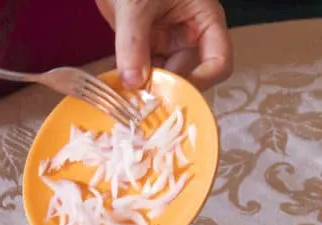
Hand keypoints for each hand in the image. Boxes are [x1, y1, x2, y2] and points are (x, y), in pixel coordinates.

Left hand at [95, 0, 232, 90]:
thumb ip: (133, 42)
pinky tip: (119, 88)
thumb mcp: (137, 4)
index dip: (203, 81)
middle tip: (142, 102)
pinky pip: (143, 73)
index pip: (218, 61)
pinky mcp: (146, 49)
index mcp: (203, 21)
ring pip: (162, 79)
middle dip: (166, 90)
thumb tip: (134, 82)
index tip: (175, 92)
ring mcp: (166, 45)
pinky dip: (132, 83)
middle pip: (187, 76)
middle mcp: (188, 37)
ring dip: (146, 90)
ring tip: (128, 98)